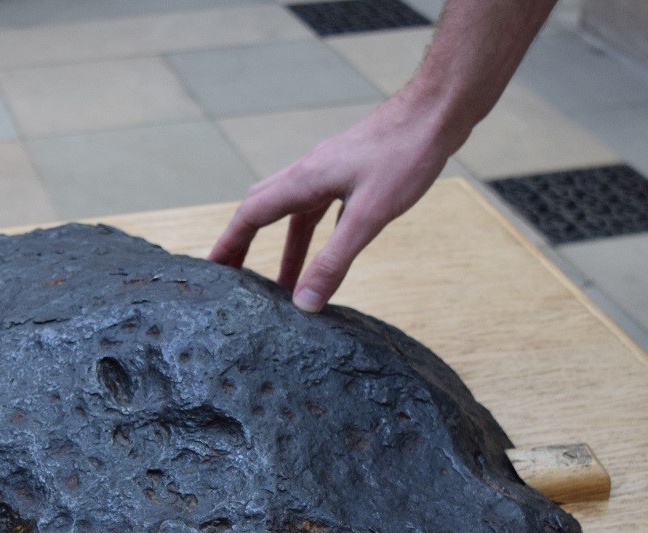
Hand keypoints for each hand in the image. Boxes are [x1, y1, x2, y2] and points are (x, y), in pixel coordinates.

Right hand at [209, 91, 460, 312]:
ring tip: (284, 287)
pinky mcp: (351, 173)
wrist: (436, 112)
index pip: (249, 216)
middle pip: (262, 210)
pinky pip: (320, 209)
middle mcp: (308, 174)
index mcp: (303, 181)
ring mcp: (330, 172)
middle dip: (244, 245)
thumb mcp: (368, 216)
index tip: (211, 272)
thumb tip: (304, 304)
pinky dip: (313, 235)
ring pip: (294, 214)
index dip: (228, 245)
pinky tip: (326, 252)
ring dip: (285, 249)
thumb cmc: (404, 157)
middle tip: (233, 279)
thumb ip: (334, 261)